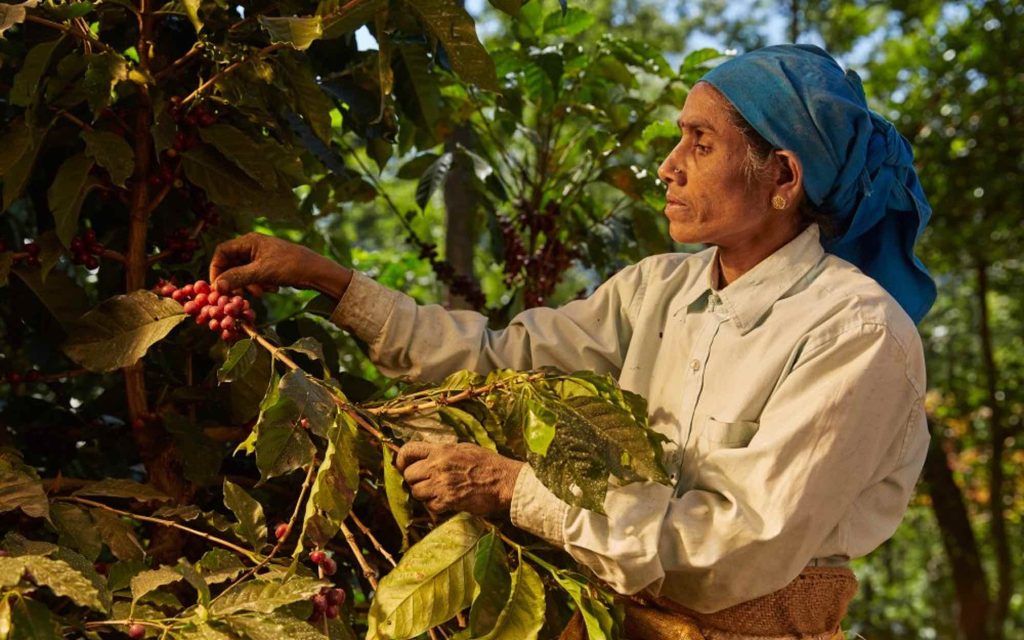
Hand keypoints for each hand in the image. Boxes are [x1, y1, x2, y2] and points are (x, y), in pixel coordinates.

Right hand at [208, 232, 350, 297]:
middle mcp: (253, 247)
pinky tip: (272, 289)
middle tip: (238, 295)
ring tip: (260, 292)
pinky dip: (259, 285)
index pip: (222, 252)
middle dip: (234, 281)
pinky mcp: (268, 268)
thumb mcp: (261, 273)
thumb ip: (238, 277)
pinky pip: (254, 278)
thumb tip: (217, 286)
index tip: (218, 287)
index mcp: (249, 241)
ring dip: (248, 285)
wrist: (316, 272)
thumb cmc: (290, 266)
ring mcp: (261, 257)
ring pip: (243, 274)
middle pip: (231, 264)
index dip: (217, 269)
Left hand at [396, 442, 524, 515]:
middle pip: (408, 475)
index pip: (408, 450)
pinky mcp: (448, 501)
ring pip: (417, 493)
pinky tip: (448, 503)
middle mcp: (438, 465)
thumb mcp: (464, 449)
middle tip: (427, 484)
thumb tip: (425, 457)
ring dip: (425, 496)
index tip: (402, 467)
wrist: (505, 481)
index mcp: (441, 450)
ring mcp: (441, 484)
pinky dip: (436, 507)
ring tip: (439, 493)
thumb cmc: (488, 464)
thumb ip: (442, 453)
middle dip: (415, 481)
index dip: (400, 460)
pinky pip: (430, 506)